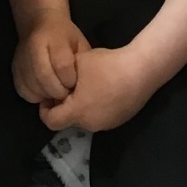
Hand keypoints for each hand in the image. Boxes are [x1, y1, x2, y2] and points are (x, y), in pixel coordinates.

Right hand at [12, 16, 88, 103]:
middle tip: (66, 94)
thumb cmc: (65, 36)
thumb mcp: (79, 43)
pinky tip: (44, 91)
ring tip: (56, 93)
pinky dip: (35, 96)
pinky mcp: (14, 69)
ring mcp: (21, 59)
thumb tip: (86, 86)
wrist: (39, 23)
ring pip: (33, 86)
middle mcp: (34, 48)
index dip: (70, 79)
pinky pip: (23, 91)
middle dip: (58, 91)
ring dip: (47, 95)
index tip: (75, 84)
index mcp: (55, 39)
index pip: (62, 65)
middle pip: (44, 77)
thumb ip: (82, 63)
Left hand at [40, 45, 154, 133]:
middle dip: (65, 106)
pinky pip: (100, 117)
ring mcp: (107, 124)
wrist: (142, 69)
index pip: (50, 121)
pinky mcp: (120, 121)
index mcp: (77, 112)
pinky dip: (97, 107)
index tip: (49, 94)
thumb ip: (62, 74)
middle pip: (68, 120)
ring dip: (82, 106)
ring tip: (88, 86)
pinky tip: (105, 89)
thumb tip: (57, 81)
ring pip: (85, 118)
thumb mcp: (78, 62)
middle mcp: (90, 124)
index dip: (44, 109)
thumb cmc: (107, 65)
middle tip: (68, 87)